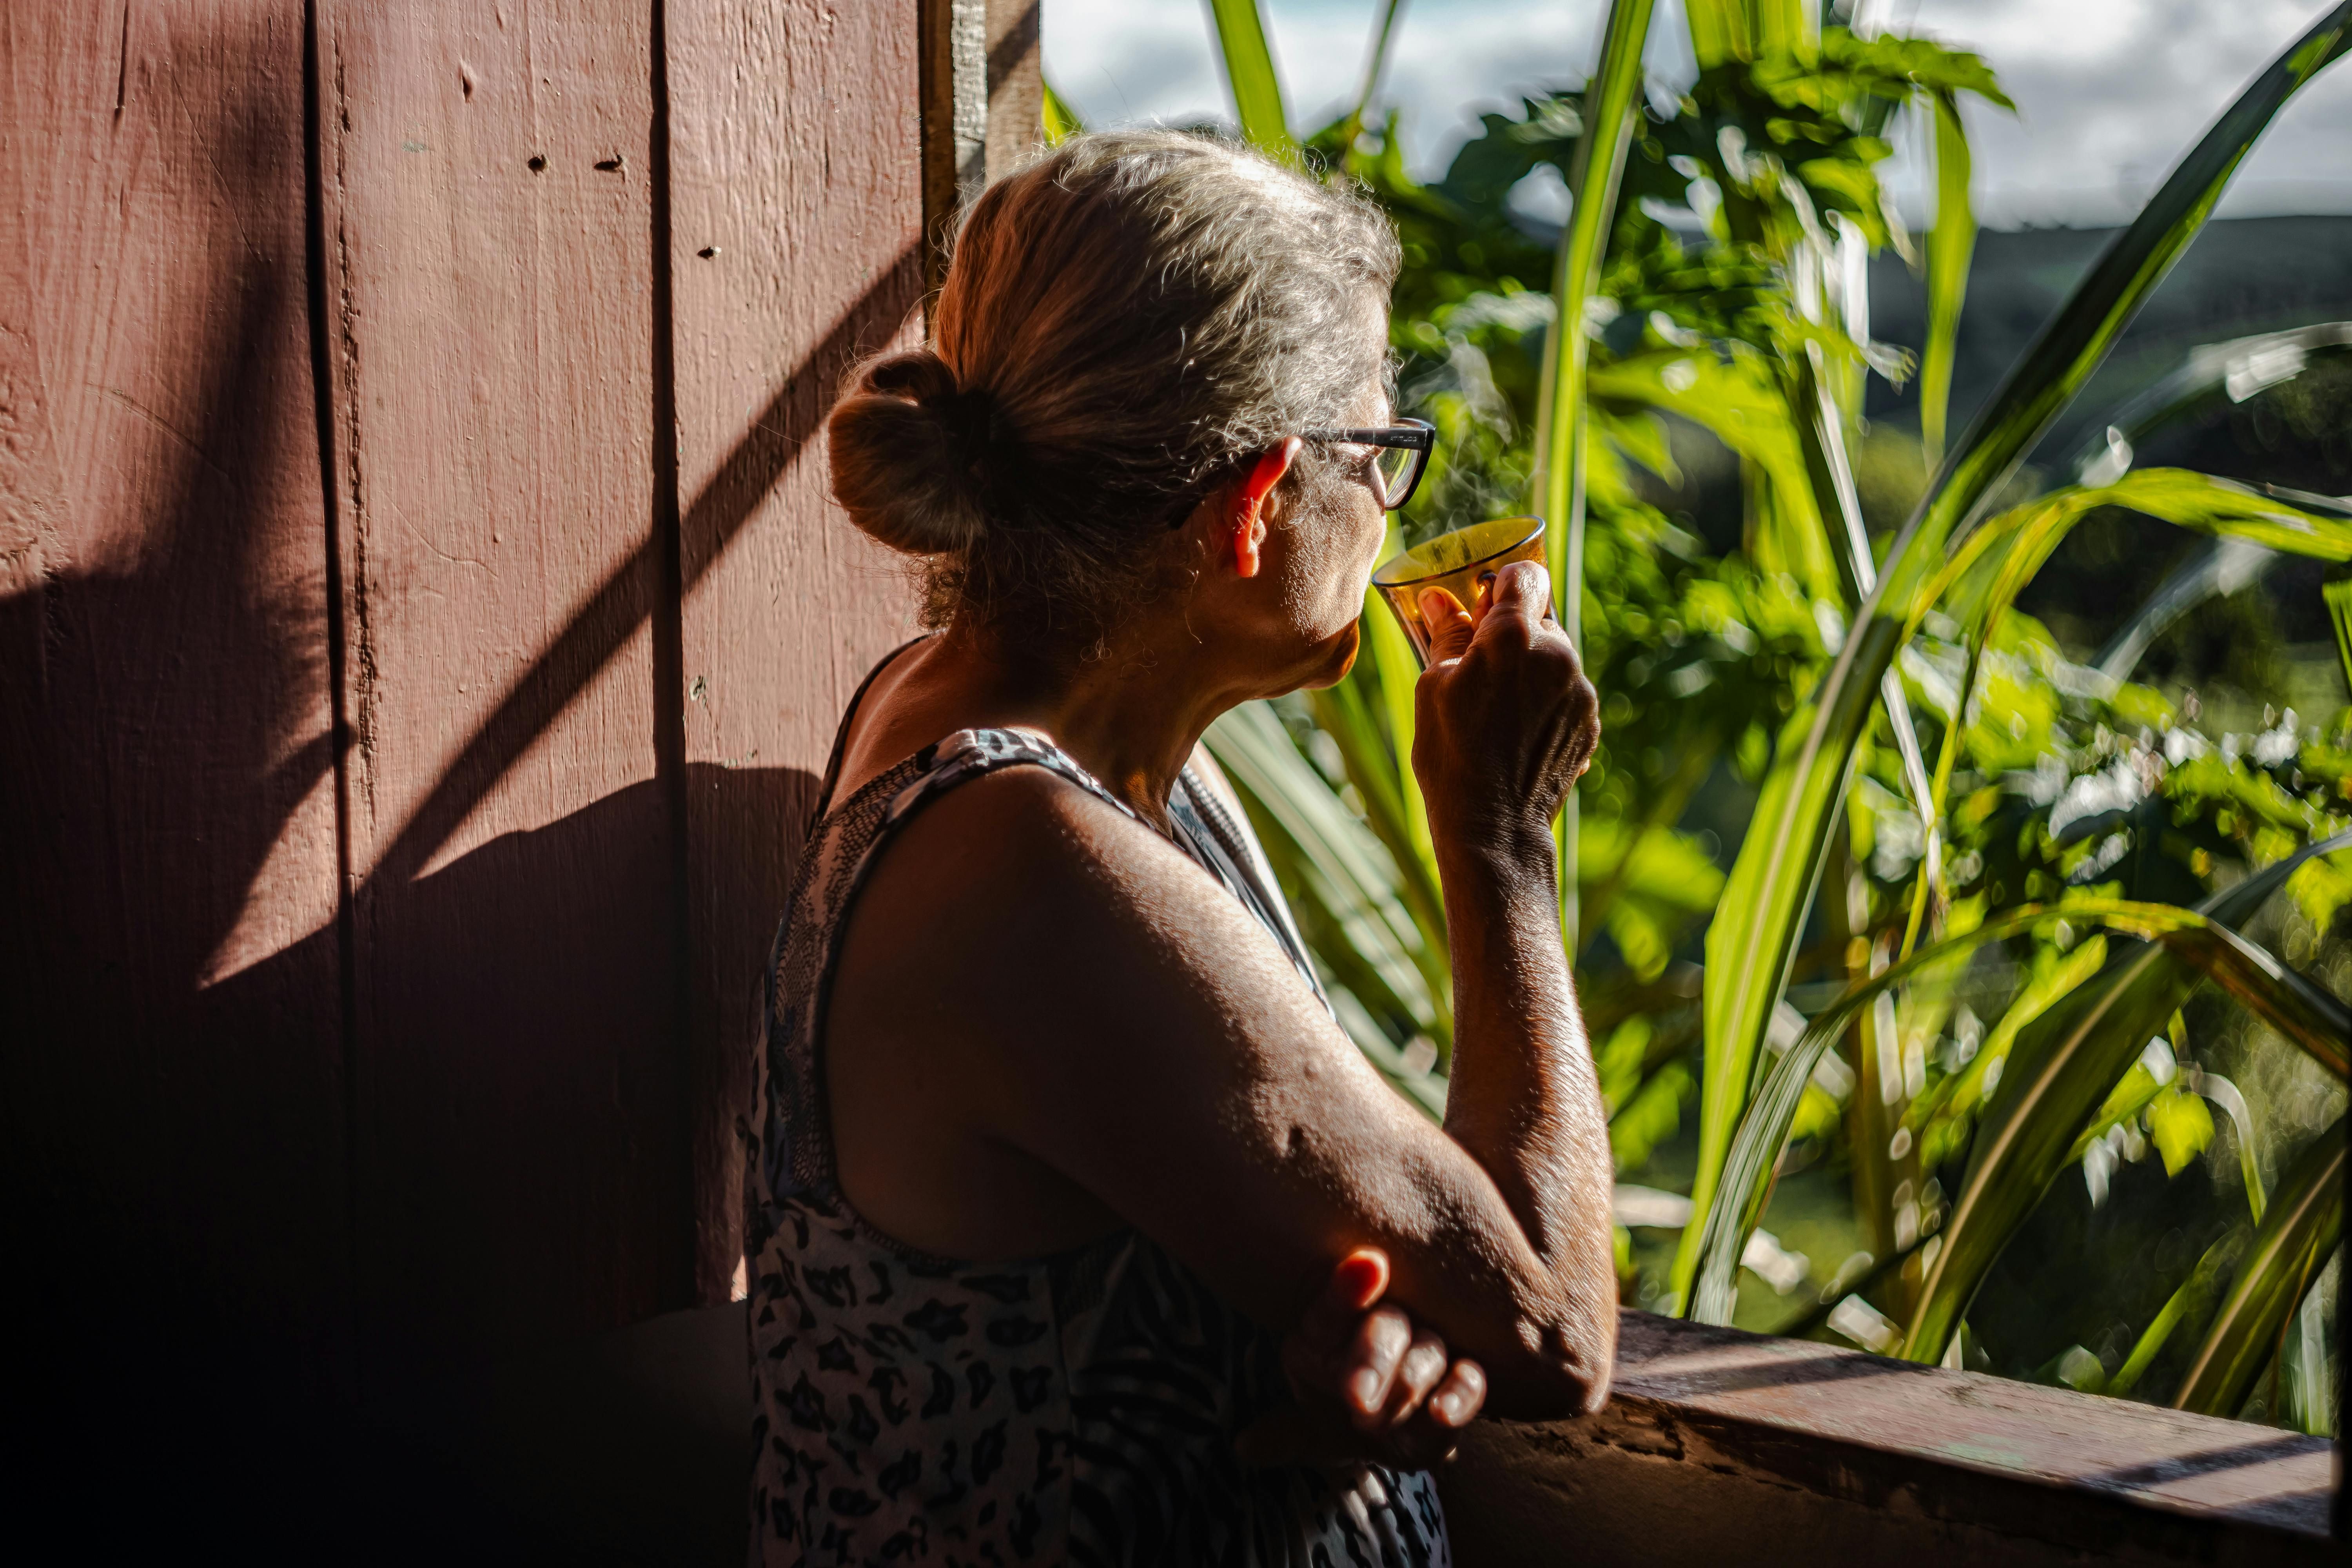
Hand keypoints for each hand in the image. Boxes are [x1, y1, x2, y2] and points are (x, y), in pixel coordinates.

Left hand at [1236, 1247, 1486, 1478]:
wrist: (1391, 1436)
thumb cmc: (1341, 1417)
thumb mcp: (1310, 1428)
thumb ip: (1286, 1435)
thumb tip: (1246, 1447)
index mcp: (1331, 1331)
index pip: (1333, 1308)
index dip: (1346, 1291)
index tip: (1369, 1264)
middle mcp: (1381, 1330)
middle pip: (1384, 1328)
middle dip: (1373, 1360)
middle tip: (1356, 1400)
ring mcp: (1426, 1352)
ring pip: (1426, 1351)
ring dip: (1408, 1380)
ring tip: (1384, 1414)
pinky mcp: (1462, 1380)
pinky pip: (1468, 1380)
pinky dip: (1459, 1394)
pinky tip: (1442, 1412)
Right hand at [1410, 559, 1597, 852]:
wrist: (1495, 828)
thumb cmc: (1453, 755)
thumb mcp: (1434, 688)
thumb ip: (1445, 635)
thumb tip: (1437, 599)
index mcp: (1515, 636)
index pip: (1525, 575)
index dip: (1502, 584)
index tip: (1482, 605)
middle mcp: (1558, 655)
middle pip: (1539, 619)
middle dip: (1511, 633)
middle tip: (1476, 665)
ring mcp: (1580, 691)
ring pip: (1553, 658)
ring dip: (1528, 669)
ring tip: (1495, 710)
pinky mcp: (1589, 722)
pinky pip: (1565, 693)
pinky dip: (1543, 701)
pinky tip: (1514, 733)